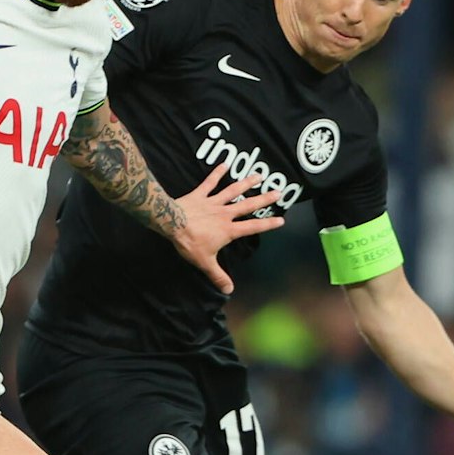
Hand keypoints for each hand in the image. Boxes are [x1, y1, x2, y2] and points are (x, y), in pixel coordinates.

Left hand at [171, 162, 285, 294]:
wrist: (171, 223)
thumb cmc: (190, 243)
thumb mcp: (205, 262)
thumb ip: (218, 276)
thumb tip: (229, 290)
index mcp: (228, 230)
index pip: (252, 227)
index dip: (267, 224)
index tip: (281, 220)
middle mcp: (224, 213)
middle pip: (248, 205)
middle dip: (264, 199)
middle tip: (278, 192)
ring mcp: (213, 202)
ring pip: (233, 190)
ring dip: (246, 182)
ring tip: (259, 175)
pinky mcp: (200, 194)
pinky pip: (210, 182)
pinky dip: (217, 173)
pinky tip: (225, 163)